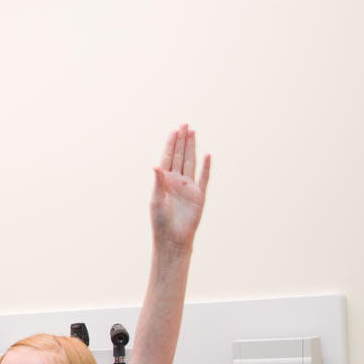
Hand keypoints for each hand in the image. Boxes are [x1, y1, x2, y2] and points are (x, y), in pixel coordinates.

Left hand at [150, 124, 210, 249]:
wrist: (173, 238)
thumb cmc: (160, 221)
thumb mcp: (156, 200)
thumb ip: (158, 182)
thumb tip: (155, 165)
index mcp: (164, 181)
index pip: (168, 158)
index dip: (171, 144)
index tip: (174, 131)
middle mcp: (176, 181)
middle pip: (180, 156)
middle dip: (182, 141)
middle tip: (184, 125)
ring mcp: (188, 187)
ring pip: (191, 162)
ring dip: (191, 148)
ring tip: (193, 133)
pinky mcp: (199, 195)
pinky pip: (204, 178)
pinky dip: (206, 167)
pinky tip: (207, 155)